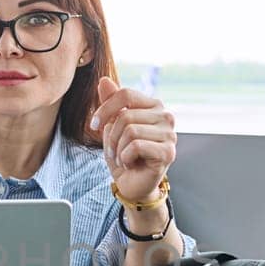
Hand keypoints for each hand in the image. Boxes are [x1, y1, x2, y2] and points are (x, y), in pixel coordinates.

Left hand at [87, 75, 176, 201]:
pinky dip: (125, 158)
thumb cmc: (125, 154)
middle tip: (114, 151)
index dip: (105, 108)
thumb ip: (111, 103)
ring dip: (118, 149)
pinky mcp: (168, 152)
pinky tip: (131, 164)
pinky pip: (135, 146)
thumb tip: (104, 80)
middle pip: (125, 115)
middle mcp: (166, 116)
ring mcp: (170, 134)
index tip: (94, 125)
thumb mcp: (112, 126)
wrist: (133, 185)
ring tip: (123, 158)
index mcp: (153, 105)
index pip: (126, 94)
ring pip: (130, 131)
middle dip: (112, 137)